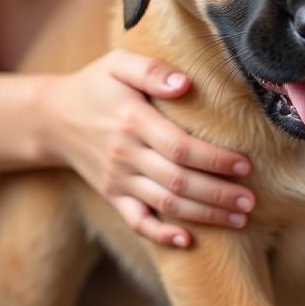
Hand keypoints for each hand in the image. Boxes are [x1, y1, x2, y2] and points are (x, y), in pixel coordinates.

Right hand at [40, 49, 254, 246]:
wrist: (54, 118)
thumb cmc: (97, 86)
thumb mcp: (118, 64)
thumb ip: (151, 69)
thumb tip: (184, 84)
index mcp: (133, 120)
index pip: (179, 147)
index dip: (214, 159)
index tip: (245, 165)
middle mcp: (126, 154)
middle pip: (178, 181)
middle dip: (218, 193)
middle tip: (251, 200)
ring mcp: (119, 180)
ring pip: (166, 204)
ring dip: (205, 215)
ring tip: (240, 218)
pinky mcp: (113, 196)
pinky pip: (137, 222)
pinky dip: (161, 235)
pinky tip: (188, 241)